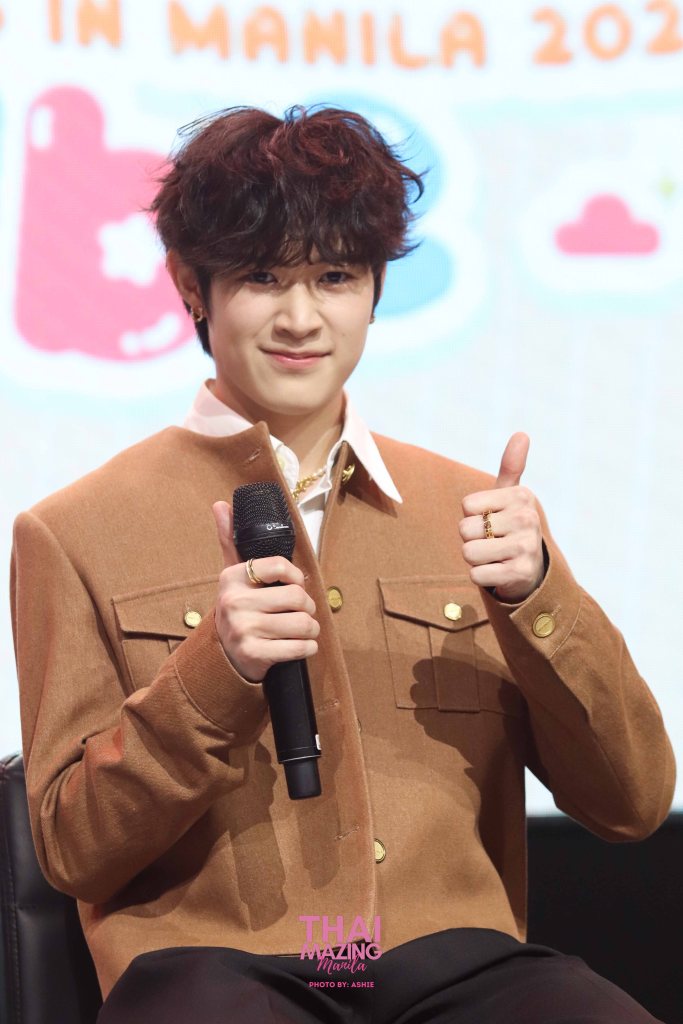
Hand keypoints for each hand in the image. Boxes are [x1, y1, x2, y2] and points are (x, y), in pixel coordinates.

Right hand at [211, 501, 319, 681]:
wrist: (222, 656)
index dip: (297, 576)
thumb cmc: (237, 609)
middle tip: (304, 611)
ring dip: (311, 629)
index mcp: (232, 578)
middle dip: (308, 607)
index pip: (280, 566)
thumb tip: (220, 505)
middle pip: (297, 598)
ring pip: (302, 624)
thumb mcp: (232, 575)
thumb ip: (230, 540)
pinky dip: (308, 647)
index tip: (297, 583)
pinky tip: (302, 645)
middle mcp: (234, 602)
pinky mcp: (254, 655)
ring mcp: (243, 630)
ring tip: (304, 629)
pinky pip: (299, 648)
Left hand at [458, 433, 544, 602]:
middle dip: (472, 540)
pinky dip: (481, 577)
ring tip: (495, 557)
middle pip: (464, 530)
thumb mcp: (511, 496)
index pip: (466, 505)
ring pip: (468, 552)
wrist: (531, 570)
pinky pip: (476, 575)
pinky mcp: (519, 573)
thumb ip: (511, 466)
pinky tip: (499, 573)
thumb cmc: (511, 527)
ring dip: (476, 559)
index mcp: (521, 496)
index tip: (491, 521)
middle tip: (493, 542)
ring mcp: (526, 547)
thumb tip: (522, 433)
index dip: (471, 517)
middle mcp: (527, 519)